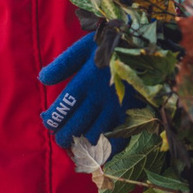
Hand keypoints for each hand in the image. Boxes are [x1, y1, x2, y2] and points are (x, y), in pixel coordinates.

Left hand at [38, 30, 125, 147]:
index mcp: (86, 80)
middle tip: (62, 134)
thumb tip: (42, 80)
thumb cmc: (113, 44)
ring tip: (78, 140)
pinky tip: (100, 145)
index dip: (50, 121)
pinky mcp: (134, 113)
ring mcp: (118, 107)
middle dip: (62, 136)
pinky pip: (118, 141)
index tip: (50, 120)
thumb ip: (63, 64)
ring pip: (91, 138)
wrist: (150, 44)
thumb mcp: (86, 47)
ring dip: (81, 143)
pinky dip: (106, 149)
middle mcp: (101, 98)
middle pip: (72, 130)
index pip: (59, 111)